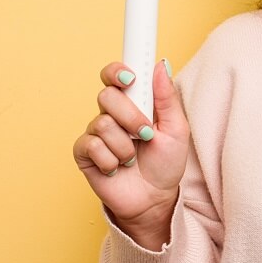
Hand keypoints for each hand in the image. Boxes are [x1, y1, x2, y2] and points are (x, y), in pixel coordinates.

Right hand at [72, 60, 189, 249]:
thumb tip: (161, 64)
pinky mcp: (84, 153)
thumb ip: (166, 97)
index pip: (115, 75)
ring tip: (133, 157)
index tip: (130, 78)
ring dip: (125, 145)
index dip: (117, 71)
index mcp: (133, 102)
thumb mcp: (176, 128)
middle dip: (131, 117)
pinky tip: (117, 168)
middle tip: (146, 134)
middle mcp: (111, 113)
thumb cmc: (166, 162)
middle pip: (107, 96)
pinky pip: (92, 145)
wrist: (155, 198)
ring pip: (103, 123)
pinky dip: (111, 160)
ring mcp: (96, 133)